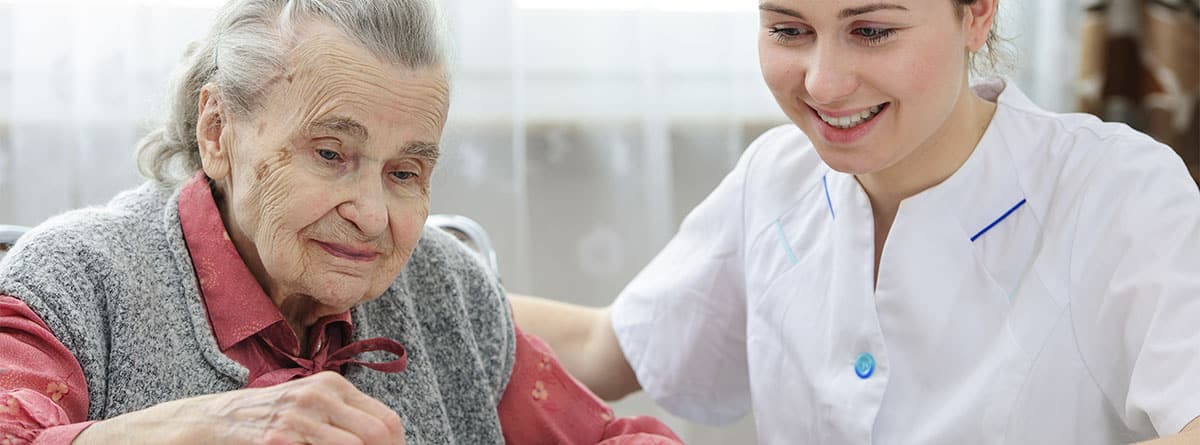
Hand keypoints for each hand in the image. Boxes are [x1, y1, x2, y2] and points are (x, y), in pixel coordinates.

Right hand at [76, 371, 404, 444]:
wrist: (198, 425)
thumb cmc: (257, 419)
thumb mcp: (302, 408)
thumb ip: (340, 420)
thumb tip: (384, 438)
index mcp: (332, 387)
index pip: (388, 424)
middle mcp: (320, 397)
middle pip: (379, 438)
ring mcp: (298, 419)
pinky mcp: (276, 440)